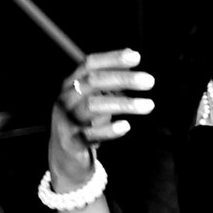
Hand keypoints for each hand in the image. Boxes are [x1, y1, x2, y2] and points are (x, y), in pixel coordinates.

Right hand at [49, 49, 153, 187]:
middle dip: (122, 79)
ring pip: (93, 106)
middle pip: (92, 82)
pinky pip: (90, 135)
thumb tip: (131, 54)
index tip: (136, 57)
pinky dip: (109, 130)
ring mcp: (65, 121)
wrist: (63, 157)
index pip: (89, 64)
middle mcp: (66, 100)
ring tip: (148, 105)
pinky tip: (125, 126)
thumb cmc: (83, 123)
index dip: (112, 59)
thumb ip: (109, 79)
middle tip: (149, 81)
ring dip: (124, 104)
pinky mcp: (71, 142)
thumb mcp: (92, 98)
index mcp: (70, 85)